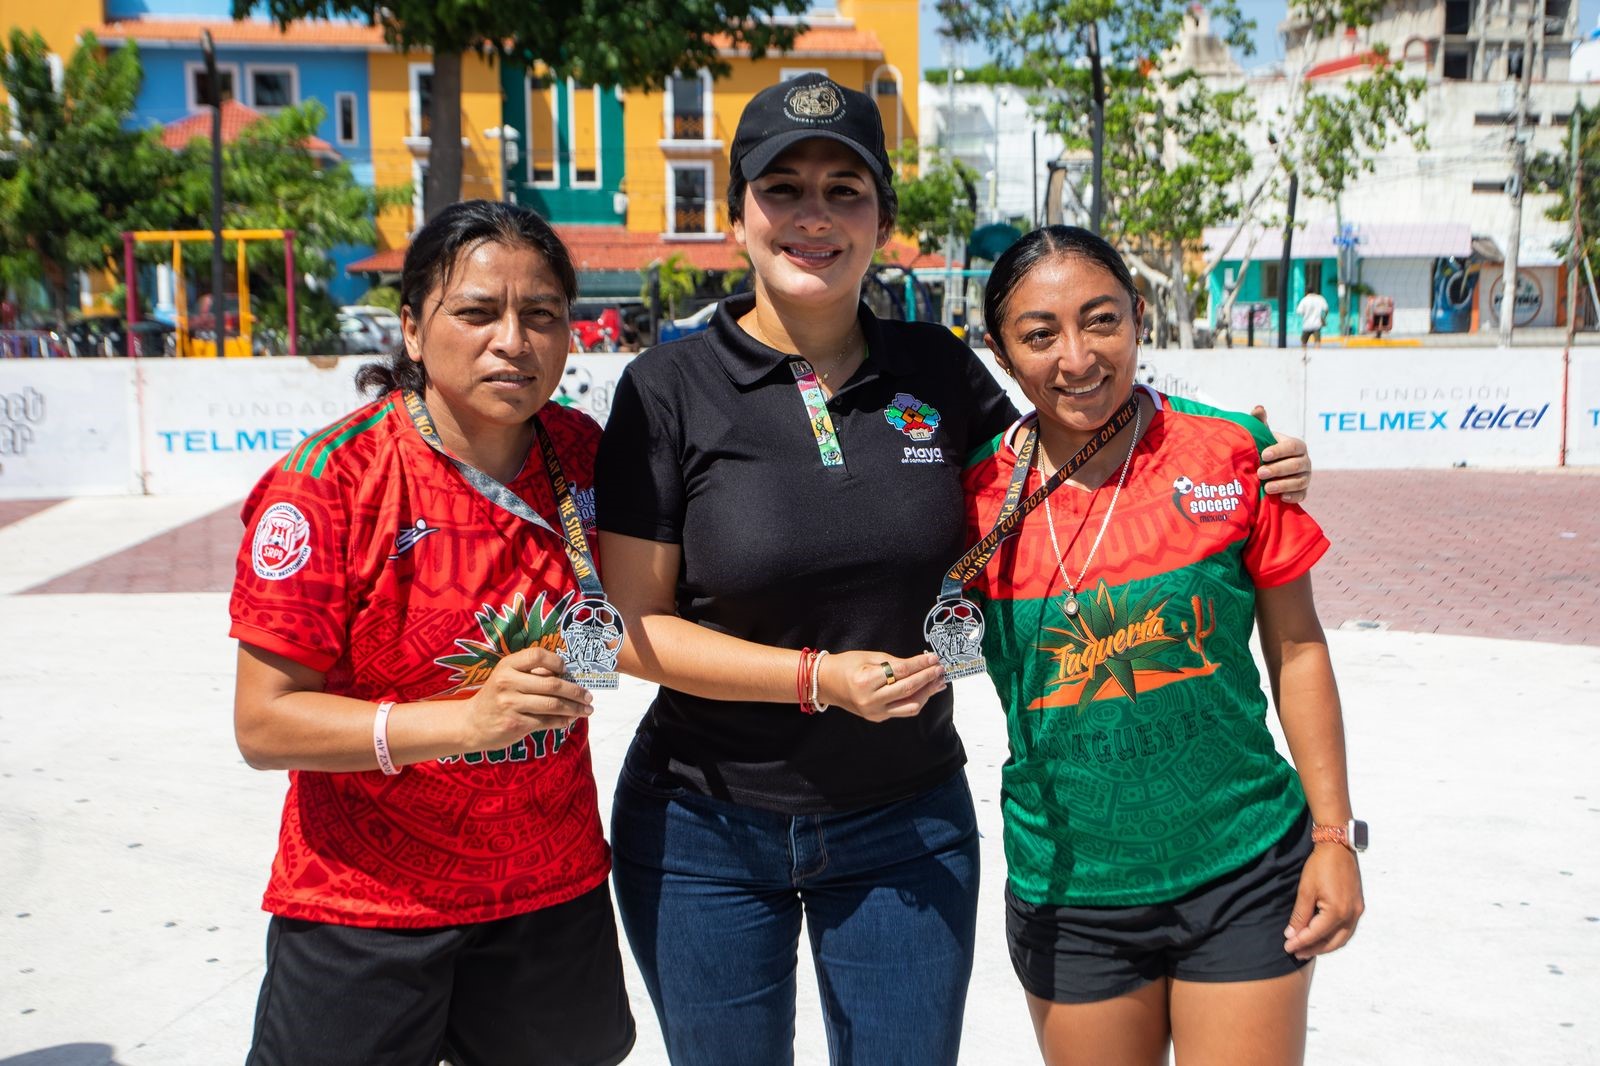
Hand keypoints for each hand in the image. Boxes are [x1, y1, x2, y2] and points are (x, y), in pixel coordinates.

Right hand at [461, 646, 593, 748]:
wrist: (471, 723)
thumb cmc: (497, 696)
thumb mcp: (507, 677)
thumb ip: (532, 673)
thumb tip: (567, 675)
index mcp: (507, 665)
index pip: (537, 655)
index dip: (556, 661)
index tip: (567, 670)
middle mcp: (508, 682)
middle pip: (552, 684)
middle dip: (575, 691)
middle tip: (588, 696)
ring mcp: (511, 704)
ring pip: (553, 705)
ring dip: (574, 708)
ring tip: (586, 710)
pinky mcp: (515, 724)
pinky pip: (546, 721)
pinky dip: (562, 721)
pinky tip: (569, 720)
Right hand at [817, 651, 946, 722]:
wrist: (826, 684)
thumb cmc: (846, 666)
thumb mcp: (868, 657)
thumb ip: (894, 661)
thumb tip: (920, 664)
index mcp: (866, 681)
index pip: (901, 672)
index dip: (920, 664)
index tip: (934, 658)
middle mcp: (871, 700)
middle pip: (908, 689)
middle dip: (927, 678)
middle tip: (940, 669)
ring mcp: (875, 712)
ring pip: (910, 706)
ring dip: (927, 693)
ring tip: (938, 682)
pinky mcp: (878, 718)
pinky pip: (903, 711)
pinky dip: (916, 700)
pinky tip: (925, 691)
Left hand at [1251, 405, 1311, 502]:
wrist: (1270, 469)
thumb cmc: (1266, 450)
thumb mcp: (1263, 436)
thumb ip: (1260, 423)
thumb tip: (1258, 408)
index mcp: (1297, 446)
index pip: (1292, 446)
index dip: (1279, 451)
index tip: (1264, 455)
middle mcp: (1305, 461)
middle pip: (1296, 465)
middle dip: (1278, 469)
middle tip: (1261, 472)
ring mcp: (1305, 477)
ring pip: (1300, 481)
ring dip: (1283, 484)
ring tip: (1267, 488)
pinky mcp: (1303, 491)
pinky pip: (1302, 495)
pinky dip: (1293, 497)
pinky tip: (1281, 498)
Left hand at [1283, 842, 1363, 959]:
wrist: (1338, 846)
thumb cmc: (1320, 866)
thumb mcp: (1305, 890)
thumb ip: (1300, 915)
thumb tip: (1291, 935)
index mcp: (1337, 911)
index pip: (1316, 934)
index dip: (1300, 942)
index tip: (1287, 947)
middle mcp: (1351, 915)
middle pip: (1332, 942)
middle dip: (1313, 949)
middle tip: (1296, 952)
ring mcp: (1357, 911)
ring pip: (1342, 938)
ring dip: (1325, 945)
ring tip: (1308, 948)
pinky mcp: (1359, 906)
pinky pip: (1348, 929)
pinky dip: (1335, 936)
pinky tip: (1323, 936)